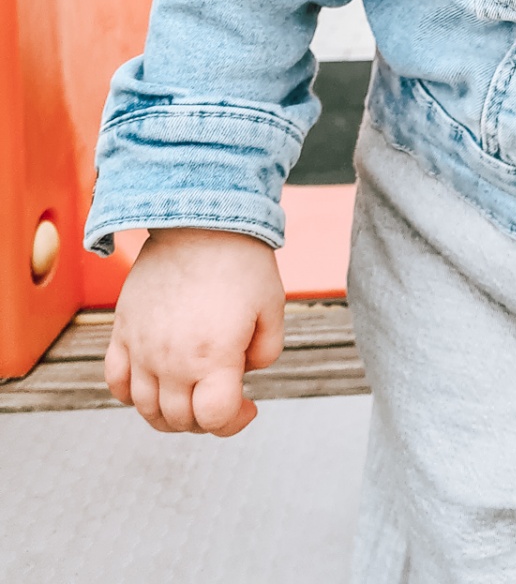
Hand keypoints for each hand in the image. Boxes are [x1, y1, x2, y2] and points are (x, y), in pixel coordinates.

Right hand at [105, 228, 284, 435]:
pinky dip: (131, 394)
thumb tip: (244, 374)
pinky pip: (116, 382)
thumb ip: (265, 353)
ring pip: (146, 409)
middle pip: (180, 420)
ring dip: (170, 413)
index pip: (215, 419)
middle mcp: (171, 360)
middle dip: (206, 418)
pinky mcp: (122, 331)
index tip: (248, 406)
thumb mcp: (273, 307)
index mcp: (213, 357)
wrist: (198, 219)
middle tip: (222, 394)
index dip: (235, 422)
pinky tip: (155, 382)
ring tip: (192, 392)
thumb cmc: (240, 260)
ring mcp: (141, 347)